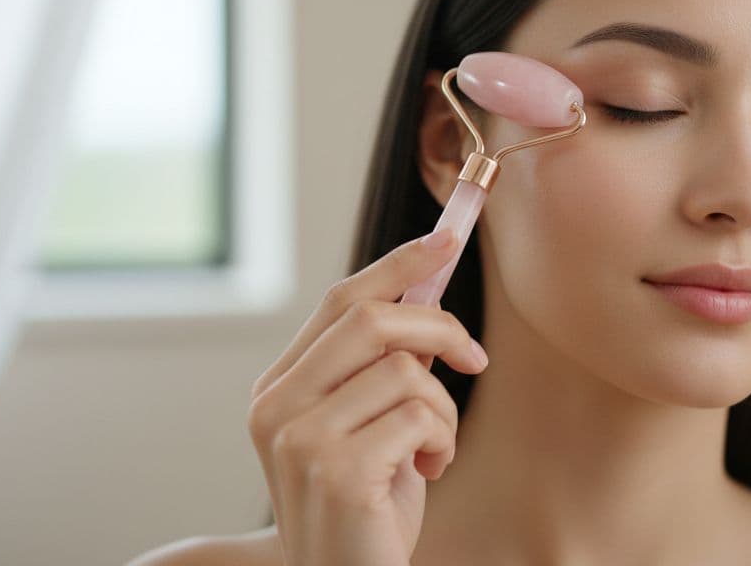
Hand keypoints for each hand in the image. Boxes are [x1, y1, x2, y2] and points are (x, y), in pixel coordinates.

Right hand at [246, 230, 487, 565]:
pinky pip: (420, 414)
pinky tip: (426, 472)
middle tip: (474, 358)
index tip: (446, 240)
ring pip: (405, 369)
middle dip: (440, 328)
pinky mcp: (336, 470)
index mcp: (278, 389)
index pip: (340, 302)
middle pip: (370, 320)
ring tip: (433, 448)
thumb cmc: (367, 510)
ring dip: (443, 409)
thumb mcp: (371, 427)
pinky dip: (442, 440)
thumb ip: (384, 367)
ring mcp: (299, 439)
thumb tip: (427, 298)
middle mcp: (275, 407)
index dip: (396, 266)